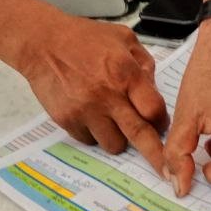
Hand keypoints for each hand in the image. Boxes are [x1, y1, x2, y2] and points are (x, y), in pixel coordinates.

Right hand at [19, 13, 168, 175]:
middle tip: (167, 172)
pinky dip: (94, 133)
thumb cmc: (84, 38)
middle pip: (139, 135)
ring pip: (113, 144)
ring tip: (111, 118)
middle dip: (155, 156)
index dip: (161, 121)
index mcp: (125, 72)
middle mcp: (107, 95)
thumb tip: (153, 92)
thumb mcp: (124, 39)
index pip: (154, 109)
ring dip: (118, 138)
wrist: (43, 43)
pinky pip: (89, 141)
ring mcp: (86, 111)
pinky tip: (90, 113)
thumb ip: (144, 64)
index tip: (162, 125)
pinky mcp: (67, 121)